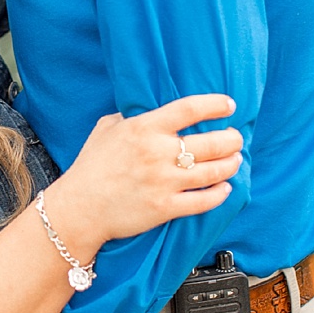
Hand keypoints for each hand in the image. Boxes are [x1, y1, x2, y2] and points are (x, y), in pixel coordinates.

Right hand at [47, 93, 241, 248]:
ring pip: (215, 171)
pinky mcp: (166, 207)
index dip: (215, 105)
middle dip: (232, 139)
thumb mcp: (105, 129)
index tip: (229, 105)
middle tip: (235, 139)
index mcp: (142, 129)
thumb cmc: (90, 166)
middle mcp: (157, 153)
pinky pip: (206, 200)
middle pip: (213, 142)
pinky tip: (225, 187)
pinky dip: (221, 193)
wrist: (78, 208)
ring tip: (234, 160)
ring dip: (231, 164)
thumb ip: (130, 117)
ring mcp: (163, 182)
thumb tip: (152, 109)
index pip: (189, 109)